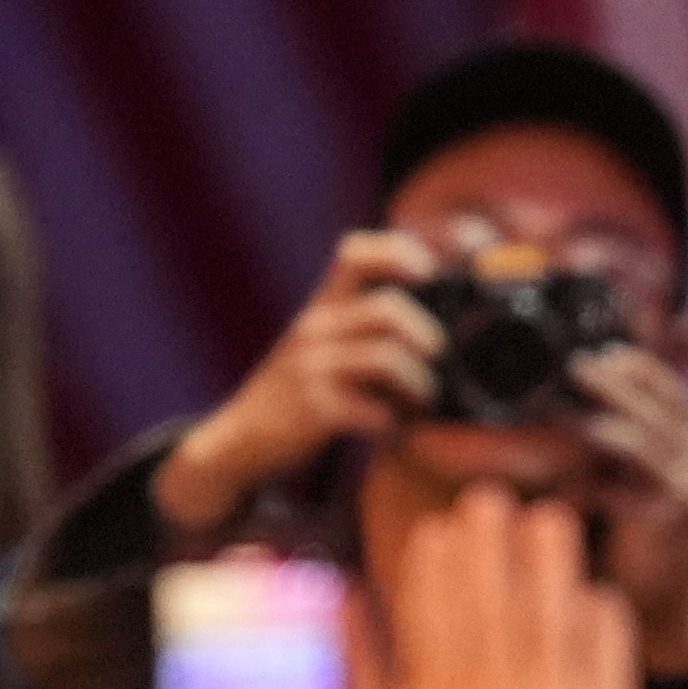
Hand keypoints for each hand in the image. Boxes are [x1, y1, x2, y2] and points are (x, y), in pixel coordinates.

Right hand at [156, 231, 443, 532]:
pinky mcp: (312, 407)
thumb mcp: (325, 344)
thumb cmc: (303, 389)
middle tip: (435, 359)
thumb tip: (447, 336)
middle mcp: (316, 328)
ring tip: (419, 405)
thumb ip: (368, 328)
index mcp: (324, 307)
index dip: (396, 251)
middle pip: (387, 309)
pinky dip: (391, 424)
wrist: (240, 437)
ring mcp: (311, 367)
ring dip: (418, 387)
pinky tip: (389, 431)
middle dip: (425, 336)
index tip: (427, 270)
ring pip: (385, 359)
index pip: (354, 254)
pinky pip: (371, 410)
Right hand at [383, 487, 649, 688]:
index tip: (419, 537)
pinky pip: (606, 661)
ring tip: (546, 515)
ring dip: (544, 563)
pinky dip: (601, 623)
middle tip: (482, 499)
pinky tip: (599, 597)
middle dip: (478, 549)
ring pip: (547, 615)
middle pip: (478, 608)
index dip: (412, 583)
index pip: (407, 637)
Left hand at [572, 344, 687, 676]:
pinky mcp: (673, 522)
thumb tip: (587, 383)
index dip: (638, 363)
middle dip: (618, 383)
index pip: (669, 386)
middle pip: (660, 405)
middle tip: (579, 367)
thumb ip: (614, 430)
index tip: (601, 348)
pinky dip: (594, 489)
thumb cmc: (635, 526)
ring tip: (564, 416)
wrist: (666, 596)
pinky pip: (630, 495)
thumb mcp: (629, 469)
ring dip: (602, 427)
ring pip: (645, 444)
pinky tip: (565, 490)